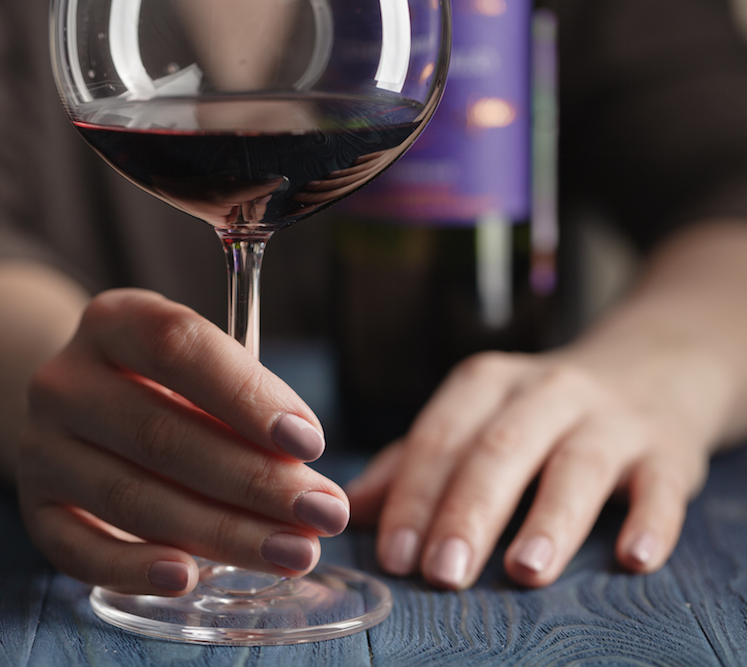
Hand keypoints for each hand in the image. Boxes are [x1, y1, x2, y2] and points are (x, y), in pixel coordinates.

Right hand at [17, 289, 349, 595]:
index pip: (178, 346)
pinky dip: (136, 569)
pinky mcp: (34, 509)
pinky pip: (80, 550)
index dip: (247, 395)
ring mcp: (40, 447)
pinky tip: (190, 578)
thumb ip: (245, 396)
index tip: (310, 443)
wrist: (78, 409)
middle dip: (255, 482)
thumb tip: (302, 463)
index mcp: (112, 322)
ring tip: (293, 553)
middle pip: (163, 434)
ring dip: (222, 533)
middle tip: (323, 514)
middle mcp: (64, 381)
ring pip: (133, 498)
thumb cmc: (166, 387)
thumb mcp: (200, 366)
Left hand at [347, 348, 713, 588]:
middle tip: (443, 574)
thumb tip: (349, 507)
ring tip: (525, 570)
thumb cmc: (535, 413)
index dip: (414, 498)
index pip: (440, 439)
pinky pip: (661, 485)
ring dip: (550, 519)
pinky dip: (650, 520)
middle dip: (468, 514)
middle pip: (500, 451)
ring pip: (577, 465)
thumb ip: (412, 462)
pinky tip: (633, 557)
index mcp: (485, 384)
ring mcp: (610, 419)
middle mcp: (546, 392)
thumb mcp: (472, 419)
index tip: (394, 556)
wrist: (647, 369)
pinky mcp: (667, 450)